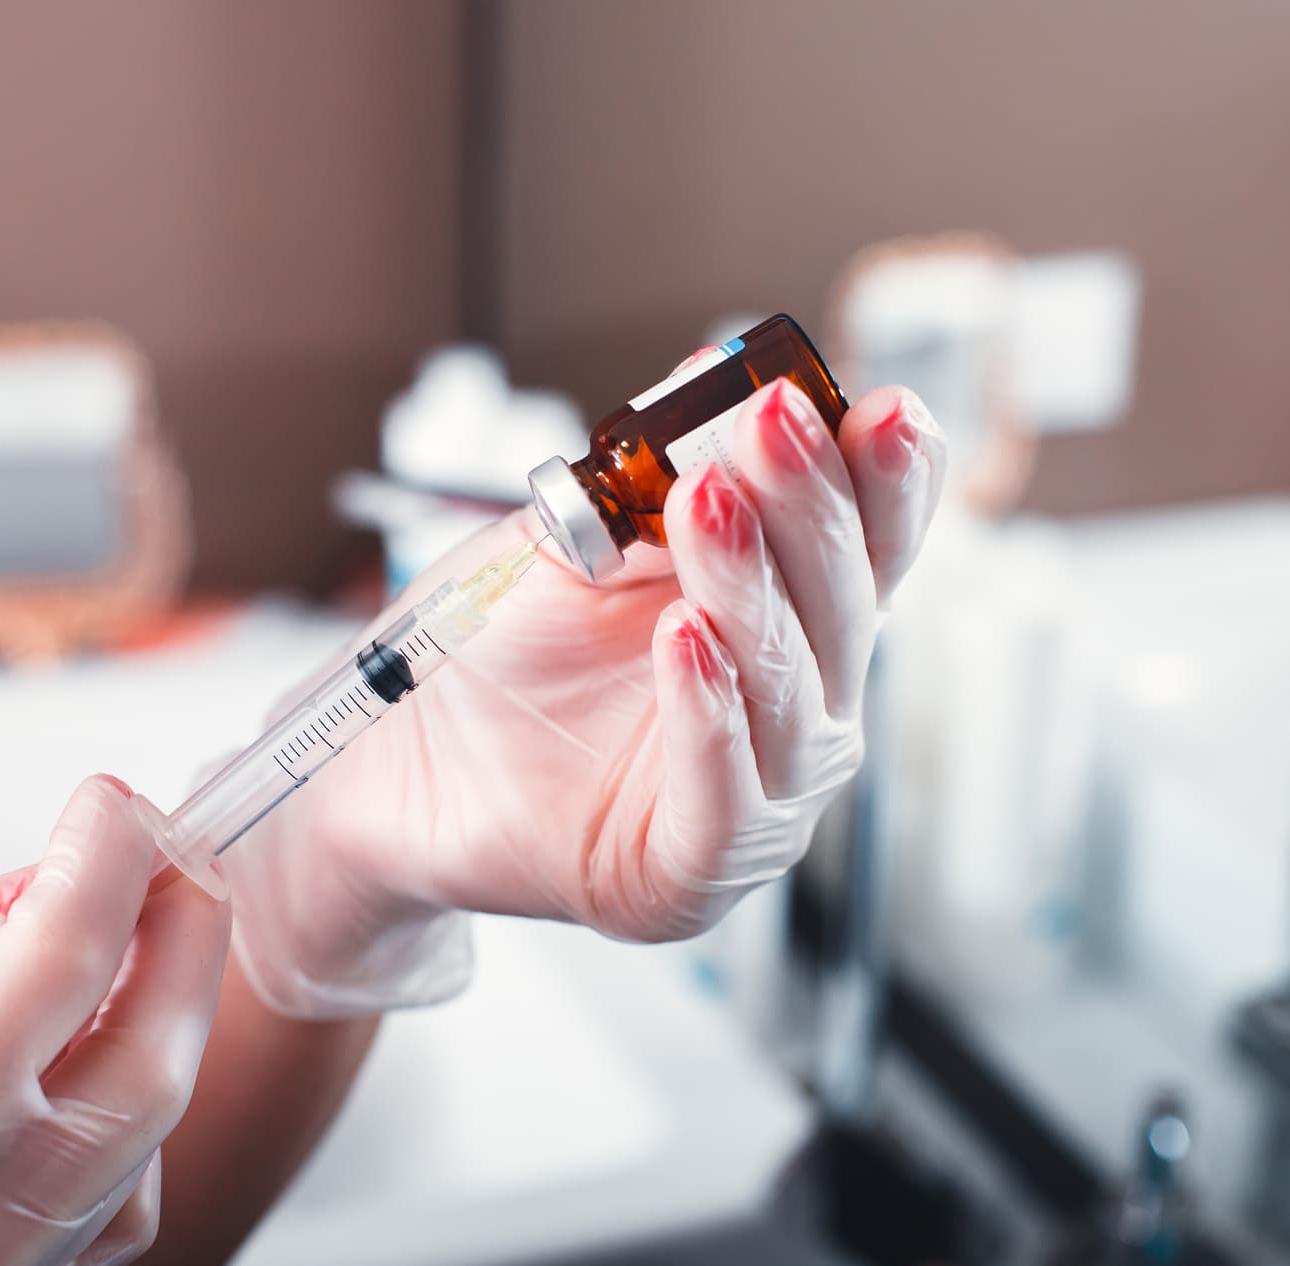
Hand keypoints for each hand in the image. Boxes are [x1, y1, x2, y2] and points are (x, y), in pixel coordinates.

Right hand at [0, 776, 227, 1265]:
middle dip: (185, 943)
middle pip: (148, 1075)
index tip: (114, 802)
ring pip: (143, 1157)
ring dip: (155, 1035)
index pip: (55, 974)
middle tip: (174, 855)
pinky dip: (111, 1125)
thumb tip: (38, 888)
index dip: (106, 862)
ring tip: (121, 946)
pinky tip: (72, 1061)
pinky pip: (99, 1222)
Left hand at [221, 376, 942, 1014]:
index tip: (878, 405)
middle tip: (774, 419)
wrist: (403, 761)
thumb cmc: (503, 652)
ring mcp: (759, 798)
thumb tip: (712, 369)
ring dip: (751, 587)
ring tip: (709, 504)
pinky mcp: (691, 873)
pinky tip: (686, 637)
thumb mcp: (578, 541)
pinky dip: (707, 712)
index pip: (871, 546)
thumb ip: (652, 474)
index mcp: (790, 622)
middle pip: (841, 606)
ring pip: (786, 690)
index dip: (886, 478)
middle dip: (809, 504)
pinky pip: (722, 793)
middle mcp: (797, 711)